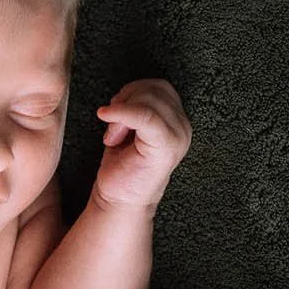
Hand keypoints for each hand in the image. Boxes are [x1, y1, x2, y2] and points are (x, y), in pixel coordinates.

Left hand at [94, 77, 191, 209]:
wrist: (120, 201)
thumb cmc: (123, 167)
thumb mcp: (130, 128)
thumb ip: (135, 107)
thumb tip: (126, 93)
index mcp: (177, 121)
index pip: (159, 87)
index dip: (132, 92)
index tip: (114, 113)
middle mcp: (183, 127)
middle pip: (154, 90)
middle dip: (125, 102)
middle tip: (112, 128)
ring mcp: (178, 137)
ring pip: (148, 100)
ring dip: (121, 112)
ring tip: (113, 136)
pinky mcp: (167, 146)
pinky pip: (145, 115)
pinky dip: (121, 113)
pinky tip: (105, 117)